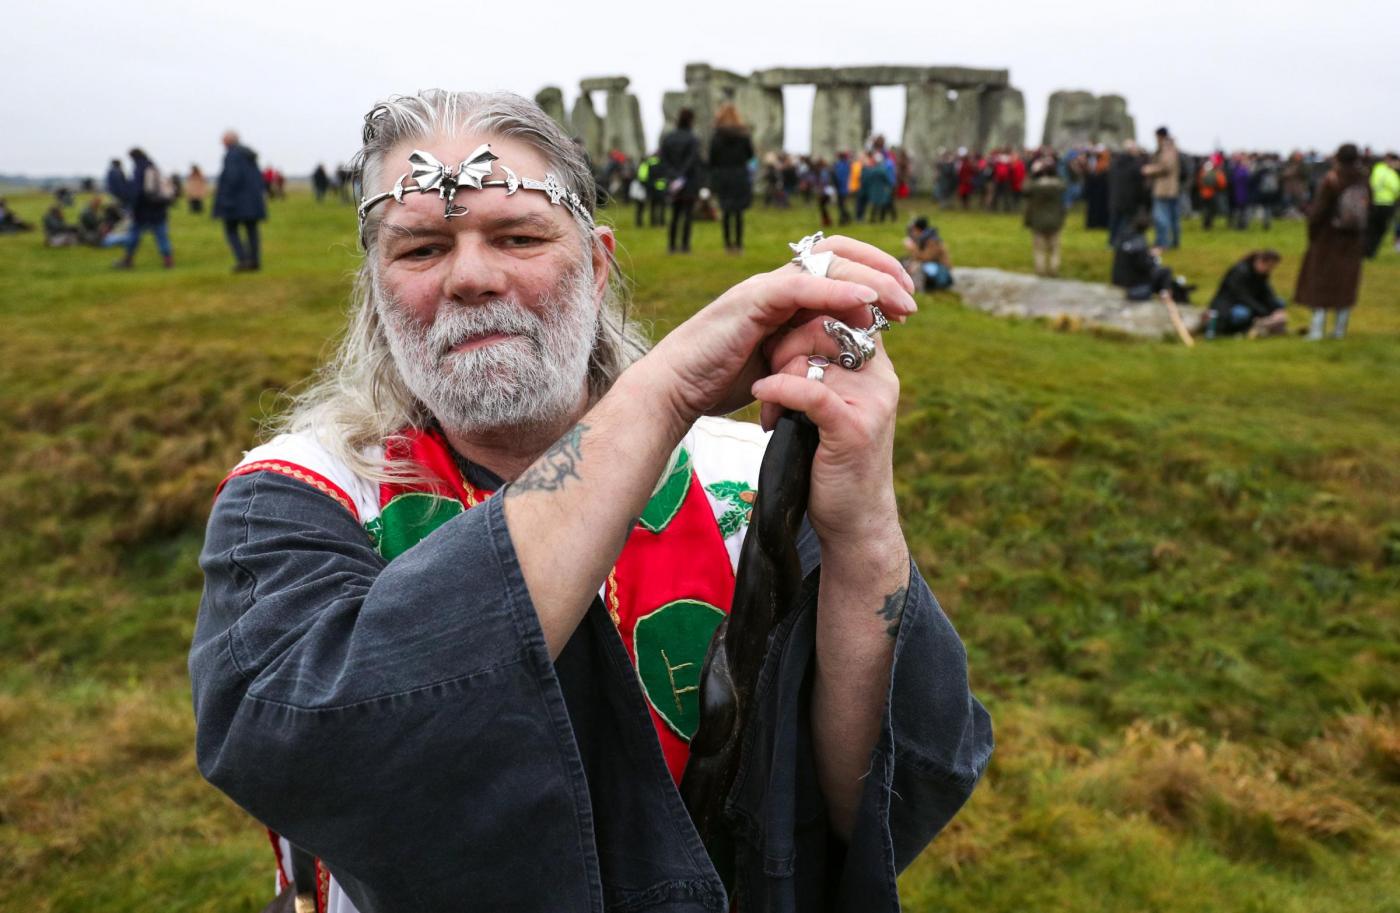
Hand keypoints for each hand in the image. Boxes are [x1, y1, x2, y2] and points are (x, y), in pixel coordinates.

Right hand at [638, 236, 916, 422]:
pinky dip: (837, 288)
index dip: (876, 275)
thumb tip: (839, 354)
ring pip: (828, 262)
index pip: (837, 265)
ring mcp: (764, 287)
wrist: (675, 389)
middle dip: (884, 269)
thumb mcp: (777, 364)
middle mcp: (777, 283)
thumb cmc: (718, 380)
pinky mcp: (752, 300)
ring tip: (900, 301)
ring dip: (872, 278)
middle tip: (912, 299)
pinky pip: (803, 285)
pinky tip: (866, 299)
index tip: (904, 305)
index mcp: (784, 296)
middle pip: (840, 252)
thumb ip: (805, 351)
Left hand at [749, 317, 902, 551]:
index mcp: (876, 366)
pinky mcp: (854, 426)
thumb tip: (790, 331)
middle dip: (784, 346)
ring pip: (811, 359)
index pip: (843, 313)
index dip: (804, 317)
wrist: (854, 519)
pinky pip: (809, 389)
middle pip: (824, 328)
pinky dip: (779, 391)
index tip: (775, 339)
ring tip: (772, 411)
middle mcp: (881, 376)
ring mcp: (872, 400)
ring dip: (778, 378)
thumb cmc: (834, 461)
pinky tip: (766, 405)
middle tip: (769, 378)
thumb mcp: (833, 405)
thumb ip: (825, 368)